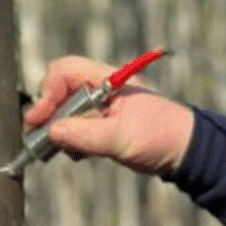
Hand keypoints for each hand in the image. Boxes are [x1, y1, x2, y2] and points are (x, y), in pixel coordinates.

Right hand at [23, 55, 194, 175]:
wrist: (186, 152)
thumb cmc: (161, 137)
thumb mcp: (121, 138)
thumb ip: (85, 135)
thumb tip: (51, 132)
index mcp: (108, 79)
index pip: (65, 71)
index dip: (47, 92)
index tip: (38, 119)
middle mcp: (101, 89)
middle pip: (60, 90)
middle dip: (50, 113)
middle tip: (44, 137)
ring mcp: (101, 107)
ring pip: (65, 111)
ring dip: (60, 130)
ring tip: (70, 150)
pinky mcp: (102, 125)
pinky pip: (75, 127)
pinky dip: (71, 141)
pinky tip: (81, 154)